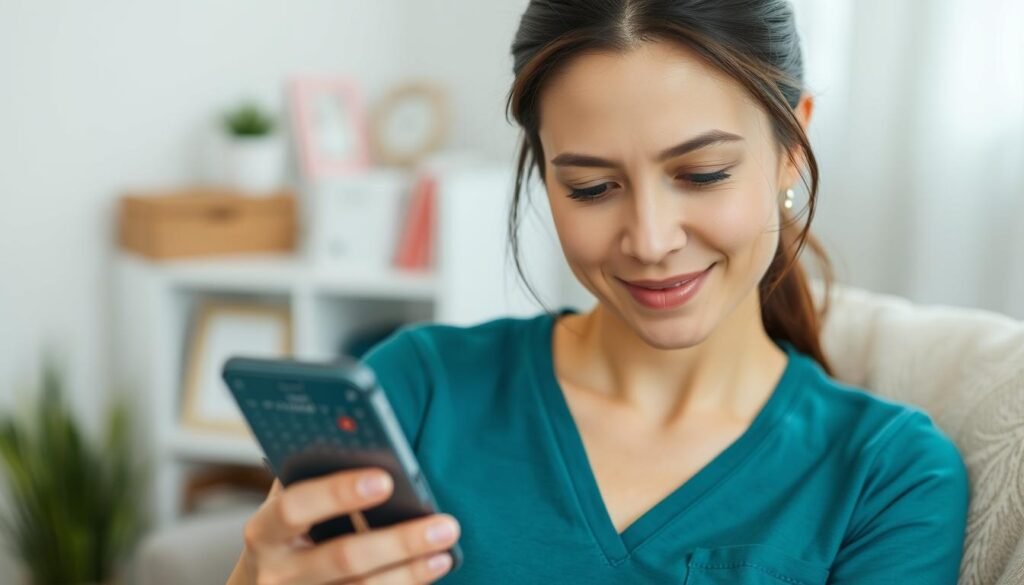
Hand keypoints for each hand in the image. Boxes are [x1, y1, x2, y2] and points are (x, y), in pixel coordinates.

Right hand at [234, 468, 459, 583]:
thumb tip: (369, 442)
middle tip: (446, 524)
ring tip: (446, 548)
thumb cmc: (290, 528)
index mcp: (264, 531)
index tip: (384, 479)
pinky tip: (433, 566)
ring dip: (412, 570)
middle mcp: (277, 574)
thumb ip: (315, 474)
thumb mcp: (290, 502)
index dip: (337, 493)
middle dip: (398, 540)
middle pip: (342, 557)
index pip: (294, 507)